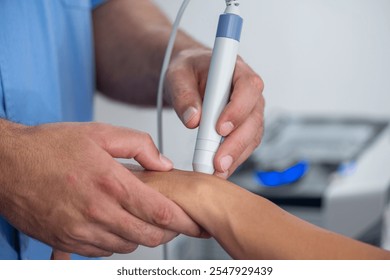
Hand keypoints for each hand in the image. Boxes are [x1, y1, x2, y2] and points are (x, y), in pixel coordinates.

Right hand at [0, 122, 202, 256]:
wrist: (8, 165)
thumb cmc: (51, 147)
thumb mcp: (99, 133)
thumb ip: (138, 145)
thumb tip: (163, 164)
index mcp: (110, 183)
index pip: (160, 212)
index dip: (184, 221)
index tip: (196, 223)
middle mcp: (97, 212)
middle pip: (148, 236)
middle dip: (168, 232)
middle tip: (173, 221)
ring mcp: (81, 231)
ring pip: (128, 246)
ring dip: (142, 236)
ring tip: (144, 219)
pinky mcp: (67, 240)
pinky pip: (104, 251)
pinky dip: (118, 241)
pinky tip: (117, 223)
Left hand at [165, 48, 264, 177]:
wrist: (190, 79)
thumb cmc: (187, 72)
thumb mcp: (177, 76)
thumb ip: (183, 94)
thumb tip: (193, 120)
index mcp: (237, 70)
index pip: (248, 87)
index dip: (238, 109)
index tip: (220, 128)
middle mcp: (250, 92)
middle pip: (253, 118)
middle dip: (236, 143)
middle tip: (217, 162)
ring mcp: (250, 111)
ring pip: (252, 136)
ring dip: (235, 156)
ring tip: (216, 171)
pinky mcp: (245, 128)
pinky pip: (245, 145)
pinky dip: (233, 159)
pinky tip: (219, 170)